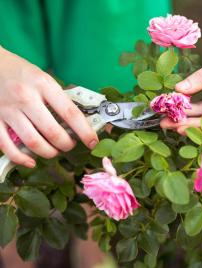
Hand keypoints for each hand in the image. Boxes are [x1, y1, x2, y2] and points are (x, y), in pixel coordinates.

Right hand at [0, 47, 97, 167]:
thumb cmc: (23, 74)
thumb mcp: (45, 79)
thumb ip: (59, 99)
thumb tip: (81, 122)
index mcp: (44, 85)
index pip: (70, 113)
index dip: (84, 131)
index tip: (93, 142)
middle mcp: (26, 98)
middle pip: (52, 132)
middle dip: (66, 144)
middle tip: (70, 145)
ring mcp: (8, 110)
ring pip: (33, 142)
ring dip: (49, 153)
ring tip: (55, 151)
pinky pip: (7, 146)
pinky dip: (21, 159)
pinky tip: (31, 161)